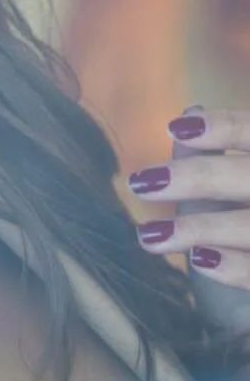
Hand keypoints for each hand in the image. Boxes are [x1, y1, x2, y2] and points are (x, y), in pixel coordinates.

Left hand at [129, 108, 249, 295]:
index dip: (224, 127)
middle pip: (249, 177)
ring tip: (149, 237)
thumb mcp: (238, 190)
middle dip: (197, 177)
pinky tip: (199, 260)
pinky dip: (235, 266)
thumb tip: (190, 114)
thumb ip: (221, 154)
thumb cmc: (247, 227)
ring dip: (200, 228)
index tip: (176, 128)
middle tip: (141, 184)